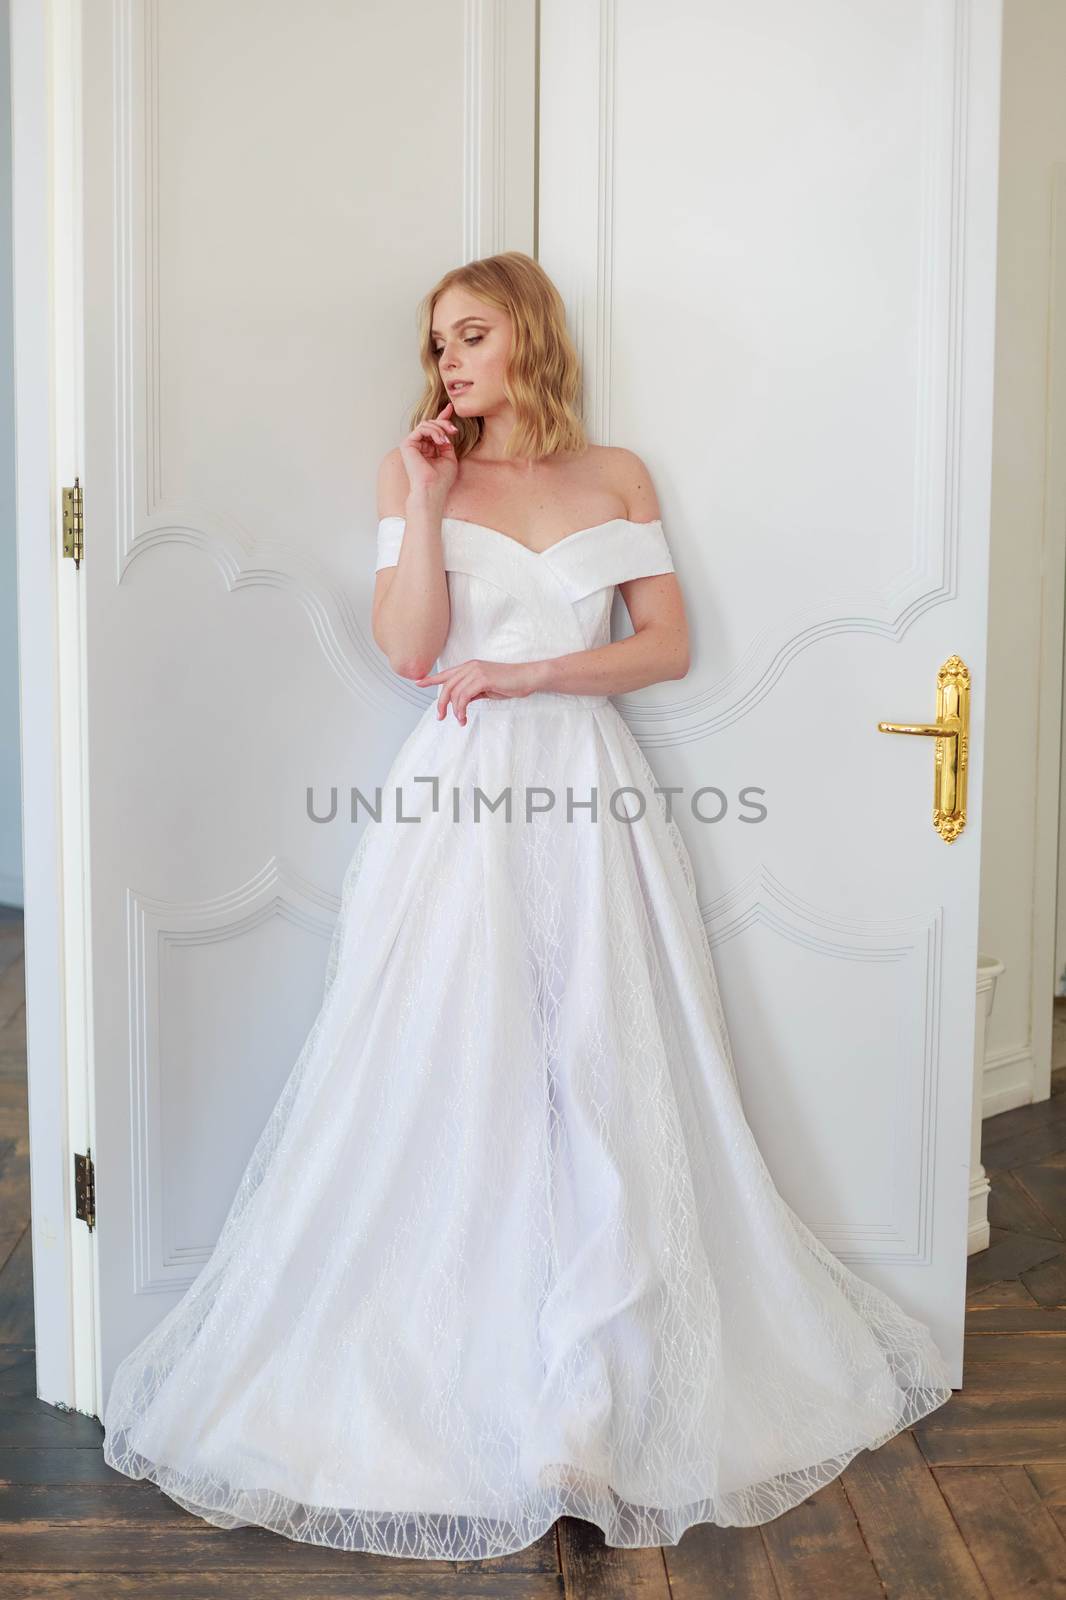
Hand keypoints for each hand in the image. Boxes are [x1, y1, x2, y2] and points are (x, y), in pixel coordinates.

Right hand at [399, 403, 458, 499]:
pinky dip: (433, 431)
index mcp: (427, 449)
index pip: (433, 430)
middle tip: (454, 430)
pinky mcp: (407, 444)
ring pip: (426, 424)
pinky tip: (440, 440)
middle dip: (444, 423)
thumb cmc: (441, 479)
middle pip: (431, 424)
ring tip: (446, 439)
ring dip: (440, 428)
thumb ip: (446, 443)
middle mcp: (418, 446)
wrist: (433, 489)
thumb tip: (447, 429)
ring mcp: (411, 445)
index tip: (451, 408)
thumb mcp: (449, 457)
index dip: (442, 417)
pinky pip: (421, 428)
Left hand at [413, 659, 541, 724]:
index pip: (446, 673)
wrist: (527, 677)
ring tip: (460, 721)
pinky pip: (464, 696)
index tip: (418, 683)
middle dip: (441, 703)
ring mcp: (476, 671)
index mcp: (470, 667)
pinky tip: (464, 717)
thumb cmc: (510, 683)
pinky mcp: (482, 678)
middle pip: (447, 685)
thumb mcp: (487, 689)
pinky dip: (461, 709)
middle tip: (440, 717)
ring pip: (454, 692)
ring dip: (454, 710)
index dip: (431, 679)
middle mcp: (470, 666)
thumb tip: (462, 702)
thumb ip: (473, 692)